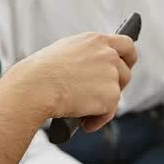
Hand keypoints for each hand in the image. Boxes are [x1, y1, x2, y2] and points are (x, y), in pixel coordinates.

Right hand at [8, 32, 137, 131]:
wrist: (35, 87)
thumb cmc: (40, 72)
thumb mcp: (65, 52)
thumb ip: (85, 56)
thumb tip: (93, 71)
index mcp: (95, 41)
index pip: (126, 44)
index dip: (128, 57)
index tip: (126, 65)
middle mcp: (107, 54)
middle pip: (125, 72)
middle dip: (115, 86)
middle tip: (98, 96)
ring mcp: (111, 74)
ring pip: (116, 94)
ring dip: (103, 104)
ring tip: (83, 112)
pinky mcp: (111, 95)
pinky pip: (109, 112)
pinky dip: (98, 120)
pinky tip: (85, 123)